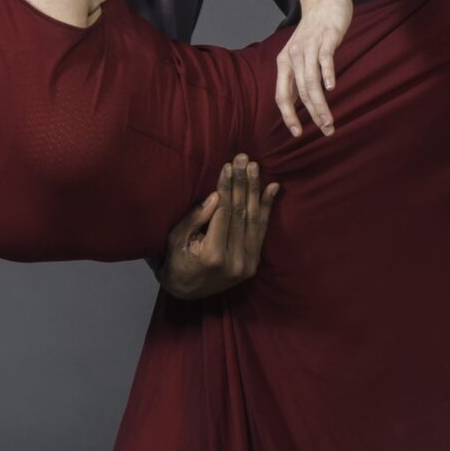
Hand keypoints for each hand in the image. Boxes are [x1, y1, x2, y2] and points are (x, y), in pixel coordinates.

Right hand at [158, 156, 278, 299]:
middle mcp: (234, 261)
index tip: (228, 166)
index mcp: (213, 255)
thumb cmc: (177, 260)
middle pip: (240, 213)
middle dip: (242, 183)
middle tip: (244, 158)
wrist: (187, 292)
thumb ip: (195, 219)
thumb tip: (215, 195)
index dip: (227, 187)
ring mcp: (247, 264)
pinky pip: (262, 232)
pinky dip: (267, 208)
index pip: (223, 213)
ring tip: (255, 167)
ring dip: (255, 190)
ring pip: (254, 220)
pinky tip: (273, 188)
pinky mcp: (254, 264)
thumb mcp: (176, 239)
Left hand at [276, 0, 350, 136]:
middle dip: (312, 115)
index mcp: (285, 63)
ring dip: (320, 104)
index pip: (282, 95)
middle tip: (325, 131)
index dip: (288, 116)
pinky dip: (327, 74)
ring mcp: (310, 47)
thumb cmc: (314, 30)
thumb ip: (300, 74)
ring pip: (311, 82)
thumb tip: (300, 100)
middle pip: (300, 93)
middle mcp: (294, 56)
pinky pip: (324, 59)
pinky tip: (331, 88)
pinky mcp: (326, 38)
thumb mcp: (300, 53)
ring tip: (329, 121)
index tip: (297, 133)